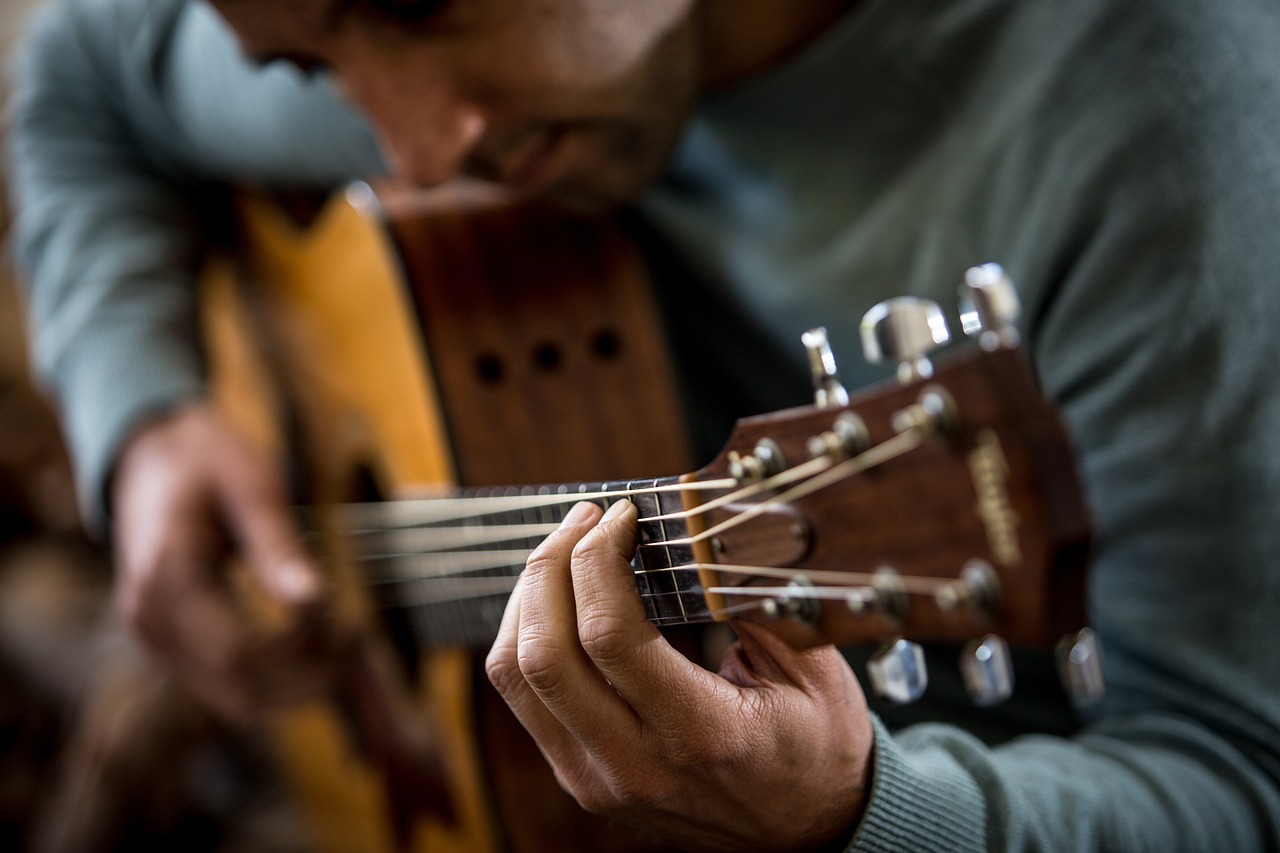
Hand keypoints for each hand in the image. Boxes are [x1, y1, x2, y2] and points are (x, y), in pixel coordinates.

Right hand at [111, 402, 349, 720]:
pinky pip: (226, 684)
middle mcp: (150, 618)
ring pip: (234, 698)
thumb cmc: (206, 460)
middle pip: (238, 686)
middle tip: (357, 638)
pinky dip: (275, 677)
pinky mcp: (169, 641)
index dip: (302, 650)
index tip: (351, 625)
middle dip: (307, 675)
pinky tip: (313, 644)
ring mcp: (154, 635)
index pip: (239, 650)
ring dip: (295, 684)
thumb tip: (314, 598)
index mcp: (167, 575)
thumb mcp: (251, 487)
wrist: (149, 455)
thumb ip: (278, 545)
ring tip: (343, 642)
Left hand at [486, 500, 873, 851]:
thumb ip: (757, 601)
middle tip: (585, 518)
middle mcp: (635, 765)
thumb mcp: (813, 671)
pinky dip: (527, 635)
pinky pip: (524, 699)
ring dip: (528, 598)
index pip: (610, 637)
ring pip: (515, 676)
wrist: (809, 835)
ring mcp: (597, 780)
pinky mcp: (580, 779)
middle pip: (544, 653)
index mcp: (700, 734)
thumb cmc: (817, 748)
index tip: (622, 515)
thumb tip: (700, 530)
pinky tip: (558, 600)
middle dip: (552, 565)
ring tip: (565, 551)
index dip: (600, 558)